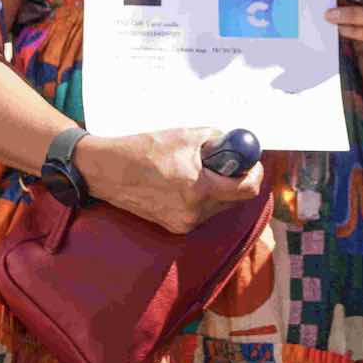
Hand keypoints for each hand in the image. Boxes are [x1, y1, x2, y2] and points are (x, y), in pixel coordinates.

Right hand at [74, 126, 266, 235]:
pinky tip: (181, 183)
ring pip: (218, 207)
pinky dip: (200, 198)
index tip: (251, 162)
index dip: (254, 173)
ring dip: (217, 189)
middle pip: (235, 199)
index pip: (247, 189)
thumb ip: (217, 141)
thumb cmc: (145, 149)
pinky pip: (201, 212)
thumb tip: (236, 145)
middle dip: (234, 180)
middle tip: (224, 162)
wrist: (108, 171)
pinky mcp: (174, 227)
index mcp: (199, 188)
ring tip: (194, 170)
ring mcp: (184, 223)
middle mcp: (194, 212)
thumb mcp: (187, 136)